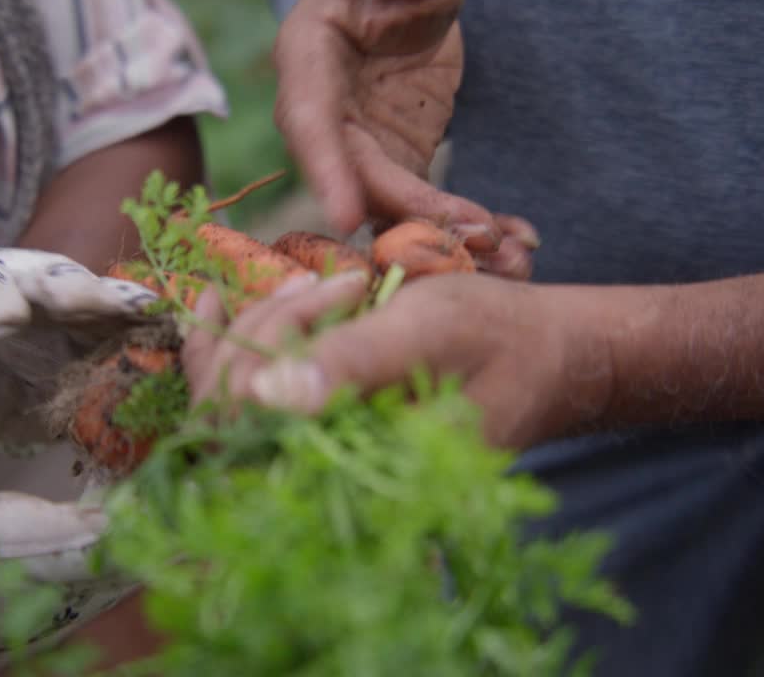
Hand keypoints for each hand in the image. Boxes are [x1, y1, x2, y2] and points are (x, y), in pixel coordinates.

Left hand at [182, 271, 612, 448]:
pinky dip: (228, 346)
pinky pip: (245, 401)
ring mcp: (315, 459)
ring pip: (225, 407)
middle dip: (258, 332)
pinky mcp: (315, 433)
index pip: (249, 429)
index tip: (327, 290)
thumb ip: (353, 364)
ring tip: (298, 284)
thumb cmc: (497, 340)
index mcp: (355, 474)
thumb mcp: (427, 333)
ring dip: (244, 332)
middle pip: (225, 419)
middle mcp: (324, 480)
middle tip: (317, 284)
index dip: (264, 345)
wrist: (545, 359)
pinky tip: (218, 300)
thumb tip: (265, 394)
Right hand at [273, 0, 538, 278]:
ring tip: (506, 254)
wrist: (398, 0)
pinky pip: (423, 210)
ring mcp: (360, 150)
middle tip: (470, 238)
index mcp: (309, 59)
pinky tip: (514, 245)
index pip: (311, 120)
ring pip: (390, 208)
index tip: (349, 214)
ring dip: (443, 238)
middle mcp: (325, 117)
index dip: (327, 170)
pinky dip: (464, 229)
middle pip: (358, 178)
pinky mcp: (396, 168)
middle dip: (410, 215)